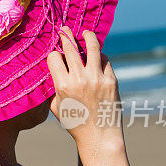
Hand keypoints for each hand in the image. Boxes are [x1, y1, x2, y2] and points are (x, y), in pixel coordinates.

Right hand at [47, 26, 122, 153]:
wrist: (99, 136)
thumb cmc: (75, 123)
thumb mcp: (56, 106)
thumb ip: (53, 87)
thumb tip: (53, 69)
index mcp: (63, 86)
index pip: (54, 57)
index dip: (53, 54)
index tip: (55, 56)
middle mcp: (80, 79)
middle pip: (71, 47)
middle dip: (65, 35)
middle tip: (64, 29)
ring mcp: (98, 78)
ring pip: (92, 47)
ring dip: (87, 36)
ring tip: (85, 33)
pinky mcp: (112, 80)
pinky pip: (105, 60)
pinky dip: (100, 56)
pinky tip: (97, 56)